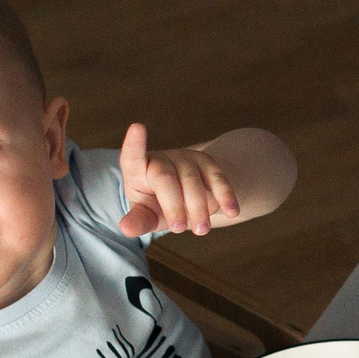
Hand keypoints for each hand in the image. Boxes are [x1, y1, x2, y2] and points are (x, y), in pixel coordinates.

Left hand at [118, 123, 238, 237]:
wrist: (189, 198)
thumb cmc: (158, 206)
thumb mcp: (147, 215)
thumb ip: (138, 221)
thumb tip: (126, 229)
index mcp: (137, 170)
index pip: (132, 156)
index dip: (134, 143)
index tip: (137, 127)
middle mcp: (161, 159)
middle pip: (165, 178)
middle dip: (173, 206)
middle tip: (179, 229)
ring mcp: (186, 159)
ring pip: (192, 181)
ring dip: (198, 208)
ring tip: (201, 231)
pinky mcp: (208, 164)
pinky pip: (217, 180)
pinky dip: (225, 196)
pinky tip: (232, 211)